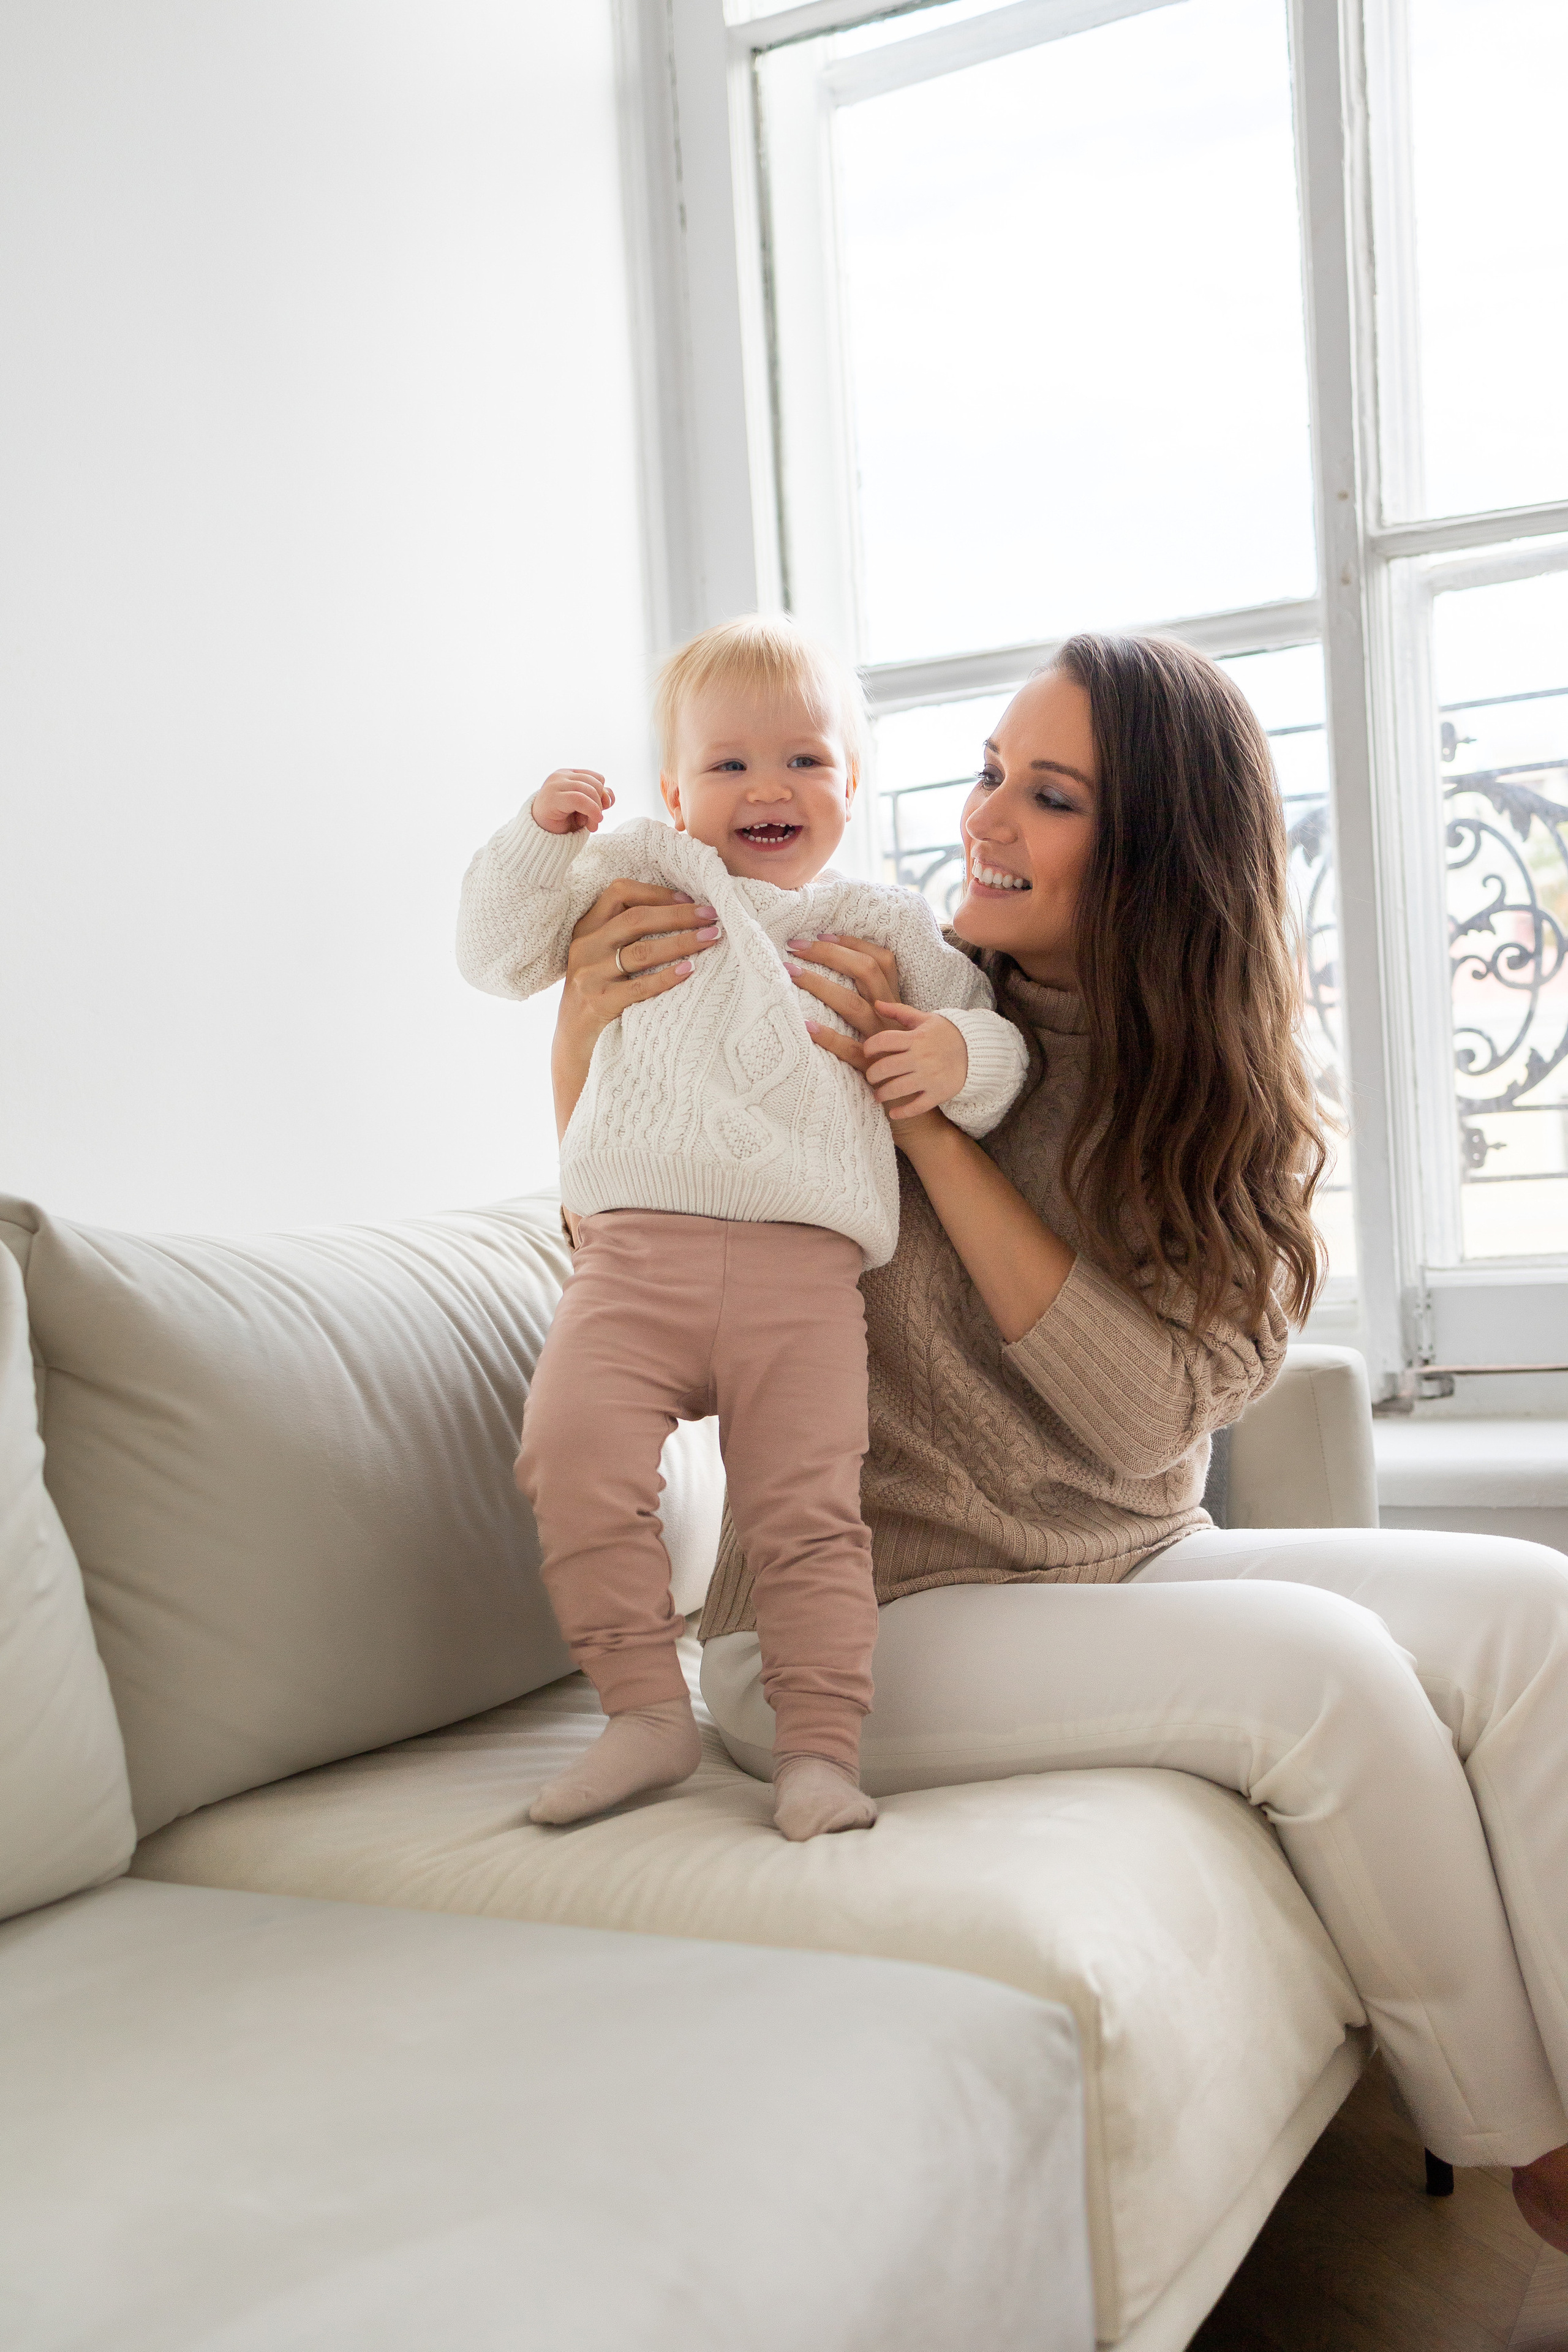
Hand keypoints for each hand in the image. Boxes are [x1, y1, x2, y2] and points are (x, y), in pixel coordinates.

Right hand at [533, 768, 615, 835]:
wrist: (540, 836)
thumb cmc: (562, 822)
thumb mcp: (585, 810)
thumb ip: (599, 800)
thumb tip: (609, 797)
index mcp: (569, 775)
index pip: (597, 778)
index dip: (603, 796)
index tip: (599, 813)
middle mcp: (561, 776)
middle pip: (595, 784)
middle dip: (600, 805)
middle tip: (594, 823)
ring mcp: (555, 784)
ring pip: (589, 791)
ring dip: (595, 812)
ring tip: (591, 827)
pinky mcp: (552, 796)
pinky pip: (579, 799)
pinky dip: (591, 811)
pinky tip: (591, 825)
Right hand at [552, 881, 720, 1138]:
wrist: (575, 1050)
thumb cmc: (600, 1000)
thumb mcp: (603, 961)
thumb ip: (626, 937)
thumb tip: (684, 911)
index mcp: (586, 930)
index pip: (619, 892)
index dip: (656, 892)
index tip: (689, 898)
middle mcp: (584, 948)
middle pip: (636, 918)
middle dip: (679, 914)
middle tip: (712, 916)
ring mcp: (588, 976)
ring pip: (641, 950)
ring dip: (681, 942)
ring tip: (711, 938)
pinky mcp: (597, 1005)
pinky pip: (639, 987)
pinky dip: (667, 977)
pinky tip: (691, 971)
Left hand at [863, 1004, 968, 1119]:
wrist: (977, 1051)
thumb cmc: (947, 1033)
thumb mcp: (925, 1019)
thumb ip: (899, 1012)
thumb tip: (876, 1003)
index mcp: (916, 1038)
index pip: (883, 1041)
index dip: (870, 1047)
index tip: (867, 1052)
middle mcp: (921, 1058)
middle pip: (885, 1067)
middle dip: (872, 1074)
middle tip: (871, 1077)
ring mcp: (930, 1077)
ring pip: (897, 1089)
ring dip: (882, 1094)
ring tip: (878, 1094)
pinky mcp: (939, 1093)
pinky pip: (917, 1106)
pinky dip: (903, 1112)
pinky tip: (893, 1113)